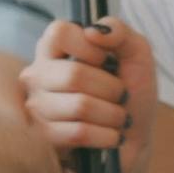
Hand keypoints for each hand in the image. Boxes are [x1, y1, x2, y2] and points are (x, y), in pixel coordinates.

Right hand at [21, 16, 155, 163]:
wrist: (133, 140)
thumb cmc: (132, 94)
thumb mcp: (137, 55)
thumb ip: (120, 31)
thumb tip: (94, 31)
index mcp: (54, 50)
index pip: (59, 33)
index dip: (90, 48)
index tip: (106, 61)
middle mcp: (38, 75)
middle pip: (74, 74)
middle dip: (112, 89)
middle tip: (121, 96)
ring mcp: (36, 107)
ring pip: (80, 106)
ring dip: (112, 114)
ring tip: (118, 118)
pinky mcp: (44, 137)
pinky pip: (78, 132)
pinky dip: (106, 135)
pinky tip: (111, 136)